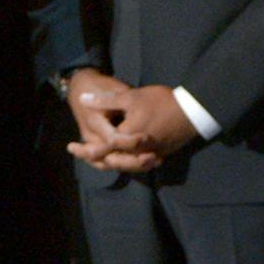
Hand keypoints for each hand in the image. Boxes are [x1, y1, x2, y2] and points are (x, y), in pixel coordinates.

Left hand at [68, 79, 197, 172]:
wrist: (193, 112)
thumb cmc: (161, 102)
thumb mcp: (131, 97)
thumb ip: (105, 101)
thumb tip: (82, 99)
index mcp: (125, 139)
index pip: (100, 149)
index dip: (83, 149)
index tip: (70, 147)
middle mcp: (135, 153)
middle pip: (109, 162)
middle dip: (92, 158)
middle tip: (79, 153)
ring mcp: (148, 157)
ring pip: (123, 166)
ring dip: (108, 163)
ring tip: (96, 158)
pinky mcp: (158, 156)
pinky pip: (137, 165)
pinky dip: (125, 163)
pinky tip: (120, 158)